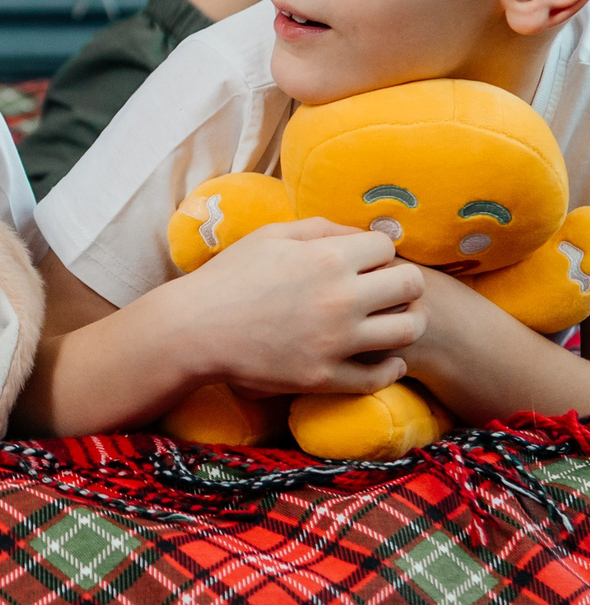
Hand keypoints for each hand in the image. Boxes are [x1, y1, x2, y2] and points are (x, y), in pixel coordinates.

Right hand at [173, 218, 424, 395]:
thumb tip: (362, 234)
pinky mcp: (324, 376)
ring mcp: (335, 341)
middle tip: (385, 291)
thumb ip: (320, 228)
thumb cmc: (228, 277)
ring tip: (389, 322)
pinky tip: (382, 358)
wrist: (193, 330)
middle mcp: (340, 299)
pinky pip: (382, 375)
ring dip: (405, 322)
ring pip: (409, 330)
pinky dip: (391, 367)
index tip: (364, 263)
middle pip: (412, 285)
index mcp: (327, 258)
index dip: (378, 253)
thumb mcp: (269, 236)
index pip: (388, 248)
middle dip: (402, 283)